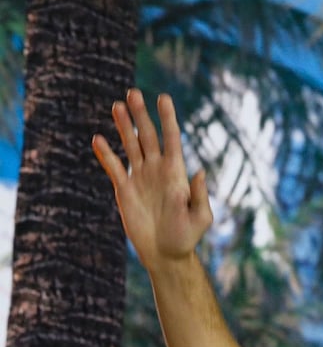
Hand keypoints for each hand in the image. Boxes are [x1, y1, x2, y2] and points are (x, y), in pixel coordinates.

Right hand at [92, 89, 212, 273]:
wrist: (165, 253)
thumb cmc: (187, 237)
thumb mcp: (200, 218)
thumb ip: (200, 196)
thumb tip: (200, 171)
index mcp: (176, 173)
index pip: (172, 139)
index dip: (168, 119)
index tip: (164, 98)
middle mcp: (157, 170)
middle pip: (148, 136)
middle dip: (142, 115)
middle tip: (133, 93)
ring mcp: (140, 177)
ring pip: (131, 145)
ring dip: (124, 126)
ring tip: (117, 106)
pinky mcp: (124, 189)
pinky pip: (114, 167)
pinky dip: (106, 154)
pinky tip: (98, 139)